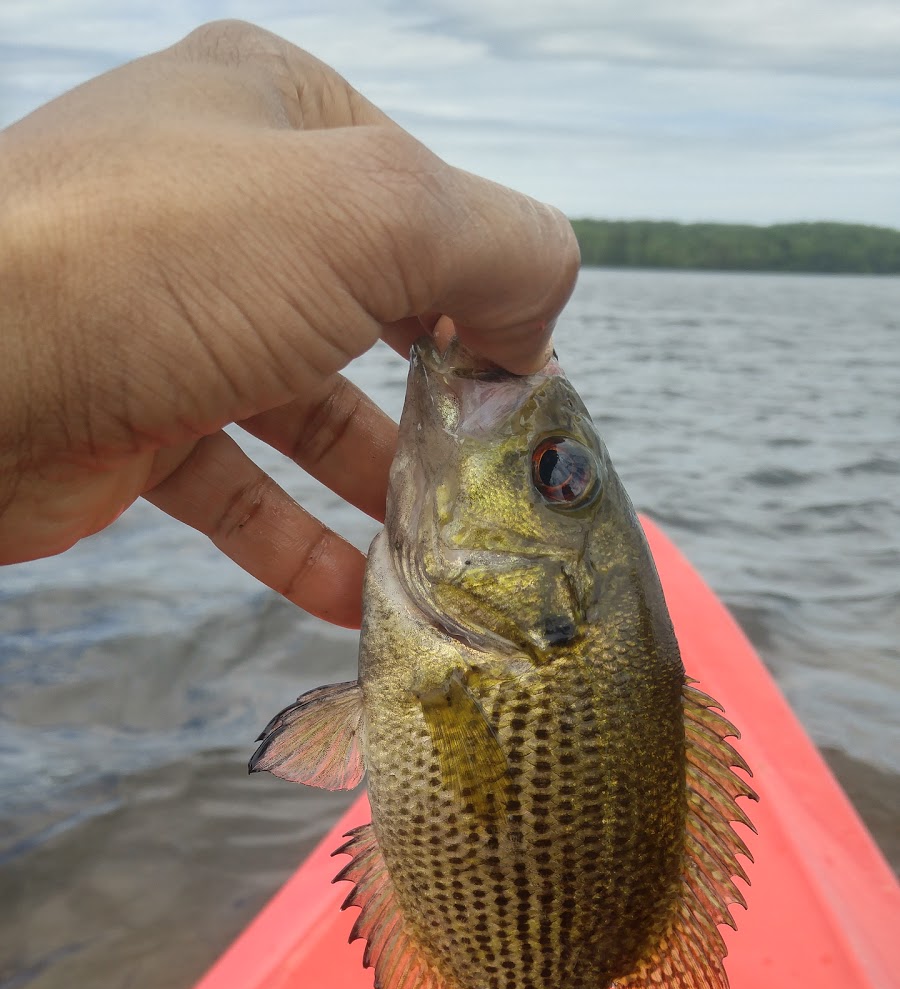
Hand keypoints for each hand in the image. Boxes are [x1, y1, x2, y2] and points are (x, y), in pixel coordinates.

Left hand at [0, 22, 578, 624]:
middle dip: (443, 399)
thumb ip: (495, 246)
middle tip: (497, 479)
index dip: (487, 287)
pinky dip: (299, 543)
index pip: (421, 195)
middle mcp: (222, 206)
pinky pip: (239, 487)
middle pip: (372, 310)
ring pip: (308, 410)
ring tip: (445, 560)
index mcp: (275, 114)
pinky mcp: (133, 419)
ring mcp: (173, 317)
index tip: (529, 383)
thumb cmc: (158, 264)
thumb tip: (544, 310)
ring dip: (380, 489)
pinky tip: (355, 600)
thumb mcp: (371, 215)